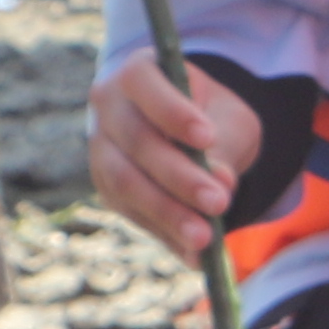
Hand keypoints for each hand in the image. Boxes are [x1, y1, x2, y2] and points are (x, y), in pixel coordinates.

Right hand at [91, 53, 260, 256]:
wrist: (190, 132)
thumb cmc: (211, 114)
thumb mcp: (227, 116)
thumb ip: (223, 143)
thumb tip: (219, 183)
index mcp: (136, 74)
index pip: (143, 85)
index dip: (172, 111)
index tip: (207, 138)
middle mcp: (109, 110)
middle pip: (137, 143)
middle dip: (180, 177)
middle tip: (220, 201)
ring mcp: (102, 151)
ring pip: (127, 184)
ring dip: (169, 214)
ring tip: (205, 238)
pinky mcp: (109, 190)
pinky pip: (134, 215)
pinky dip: (167, 235)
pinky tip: (196, 255)